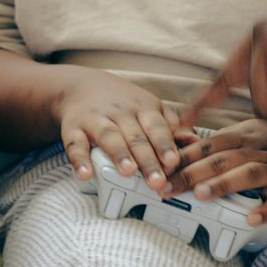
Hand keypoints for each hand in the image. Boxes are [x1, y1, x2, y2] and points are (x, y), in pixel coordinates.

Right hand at [52, 68, 184, 193]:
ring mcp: (96, 119)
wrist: (80, 86)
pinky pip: (75, 144)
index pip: (156, 127)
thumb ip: (171, 126)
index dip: (165, 145)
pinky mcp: (73, 128)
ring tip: (129, 172)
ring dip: (119, 154)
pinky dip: (79, 159)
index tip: (173, 162)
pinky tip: (85, 174)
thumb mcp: (149, 108)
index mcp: (142, 108)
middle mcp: (120, 113)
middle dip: (147, 159)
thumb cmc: (122, 103)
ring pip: (109, 137)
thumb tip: (194, 142)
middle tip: (156, 180)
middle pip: (135, 136)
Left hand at [166, 118, 266, 224]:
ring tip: (202, 194)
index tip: (159, 169)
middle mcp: (260, 148)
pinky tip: (251, 218)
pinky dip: (265, 209)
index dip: (183, 156)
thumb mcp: (250, 132)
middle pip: (223, 158)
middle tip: (167, 187)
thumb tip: (180, 145)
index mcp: (245, 133)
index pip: (209, 143)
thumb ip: (219, 141)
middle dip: (192, 173)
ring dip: (224, 183)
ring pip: (249, 173)